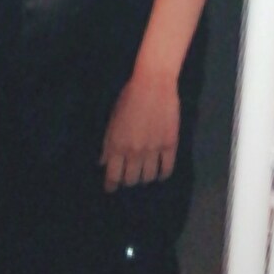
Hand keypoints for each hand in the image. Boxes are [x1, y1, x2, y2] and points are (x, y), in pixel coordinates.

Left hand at [100, 69, 179, 191]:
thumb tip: (103, 163)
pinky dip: (163, 175)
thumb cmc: (129, 98)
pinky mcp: (170, 144)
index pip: (113, 176)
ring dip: (144, 178)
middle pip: (131, 179)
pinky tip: (160, 174)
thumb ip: (107, 144)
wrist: (154, 84)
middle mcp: (135, 151)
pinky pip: (167, 168)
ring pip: (148, 177)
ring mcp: (154, 149)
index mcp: (118, 145)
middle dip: (127, 181)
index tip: (110, 189)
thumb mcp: (112, 120)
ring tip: (143, 174)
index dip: (111, 185)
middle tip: (128, 177)